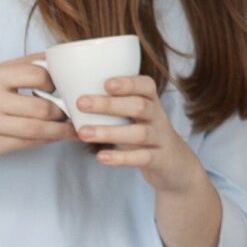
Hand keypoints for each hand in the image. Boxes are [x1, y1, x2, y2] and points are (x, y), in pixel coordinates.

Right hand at [0, 52, 74, 163]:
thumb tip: (58, 55)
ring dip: (62, 130)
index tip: (70, 88)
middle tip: (78, 112)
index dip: (59, 83)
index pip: (37, 75)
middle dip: (65, 111)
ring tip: (76, 128)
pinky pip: (27, 144)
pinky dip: (46, 140)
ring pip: (38, 129)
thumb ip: (23, 66)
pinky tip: (56, 137)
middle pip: (42, 106)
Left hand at [72, 74, 200, 193]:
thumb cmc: (144, 133)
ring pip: (139, 133)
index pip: (146, 86)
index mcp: (151, 102)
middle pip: (139, 106)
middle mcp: (158, 117)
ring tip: (83, 133)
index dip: (128, 83)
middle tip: (81, 103)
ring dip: (109, 132)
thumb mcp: (136, 115)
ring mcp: (160, 139)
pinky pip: (142, 157)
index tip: (105, 83)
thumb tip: (71, 91)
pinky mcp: (160, 159)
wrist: (175, 164)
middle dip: (109, 104)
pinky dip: (121, 157)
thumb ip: (114, 104)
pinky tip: (101, 157)